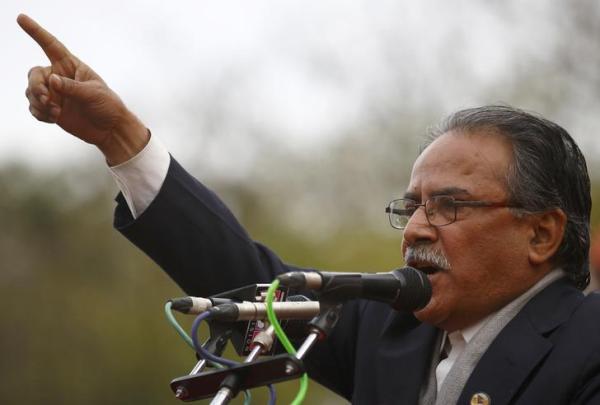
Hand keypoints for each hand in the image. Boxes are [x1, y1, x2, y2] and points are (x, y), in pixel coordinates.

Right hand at [18, 14, 148, 164]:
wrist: (110, 129)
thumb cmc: (108, 106)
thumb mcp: (93, 94)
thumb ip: (71, 87)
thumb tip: (51, 80)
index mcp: (71, 66)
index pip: (51, 45)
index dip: (36, 32)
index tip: (21, 18)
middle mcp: (59, 77)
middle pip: (34, 74)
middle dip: (36, 87)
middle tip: (46, 99)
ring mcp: (54, 94)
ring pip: (31, 92)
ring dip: (39, 103)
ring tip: (56, 113)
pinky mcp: (51, 109)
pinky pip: (34, 108)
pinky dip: (40, 114)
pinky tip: (54, 118)